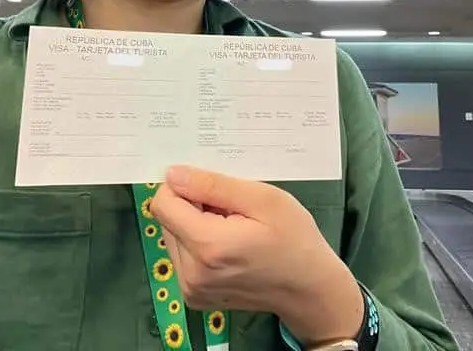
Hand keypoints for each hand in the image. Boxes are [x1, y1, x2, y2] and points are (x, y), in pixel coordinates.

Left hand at [150, 165, 363, 344]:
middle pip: (168, 220)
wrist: (309, 289)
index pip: (163, 204)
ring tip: (232, 228)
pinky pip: (182, 258)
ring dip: (195, 226)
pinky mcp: (195, 297)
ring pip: (173, 237)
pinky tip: (228, 246)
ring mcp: (192, 289)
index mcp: (208, 246)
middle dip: (192, 207)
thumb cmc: (294, 239)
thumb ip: (213, 185)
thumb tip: (173, 175)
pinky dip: (199, 245)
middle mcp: (191, 273)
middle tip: (231, 210)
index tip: (212, 188)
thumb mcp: (263, 199)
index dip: (184, 187)